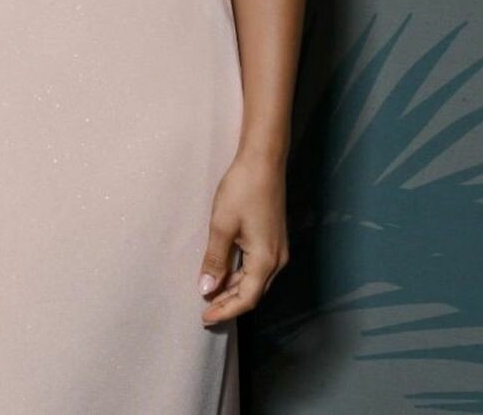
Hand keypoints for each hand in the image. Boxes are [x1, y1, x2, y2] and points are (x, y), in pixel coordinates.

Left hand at [198, 151, 286, 325]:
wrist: (263, 162)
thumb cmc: (242, 191)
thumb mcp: (222, 226)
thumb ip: (215, 260)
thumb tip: (206, 290)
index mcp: (265, 260)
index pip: (246, 299)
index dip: (225, 311)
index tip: (205, 319)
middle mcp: (277, 260)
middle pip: (253, 293)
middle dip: (230, 304)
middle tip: (205, 312)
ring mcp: (278, 250)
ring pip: (255, 281)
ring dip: (234, 291)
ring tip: (211, 296)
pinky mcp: (273, 240)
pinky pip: (257, 268)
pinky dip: (240, 276)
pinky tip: (224, 274)